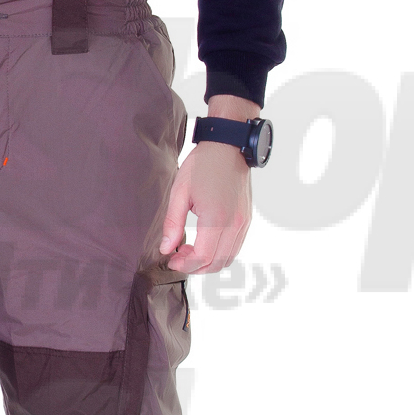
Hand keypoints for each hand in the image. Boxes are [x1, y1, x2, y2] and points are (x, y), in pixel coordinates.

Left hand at [157, 95, 258, 272]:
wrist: (228, 147)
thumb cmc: (204, 164)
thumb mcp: (179, 192)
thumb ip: (172, 224)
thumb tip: (166, 248)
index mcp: (216, 218)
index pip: (202, 257)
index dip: (184, 265)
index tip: (171, 260)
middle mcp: (234, 224)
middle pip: (216, 263)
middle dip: (195, 267)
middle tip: (178, 257)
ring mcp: (244, 223)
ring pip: (228, 258)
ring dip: (208, 261)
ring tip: (189, 250)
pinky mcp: (247, 219)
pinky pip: (235, 246)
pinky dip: (220, 252)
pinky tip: (205, 241)